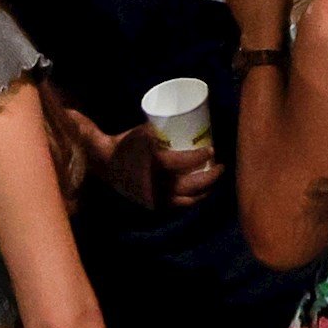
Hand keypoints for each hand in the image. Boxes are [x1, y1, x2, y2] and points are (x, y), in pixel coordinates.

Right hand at [102, 121, 223, 209]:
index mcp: (156, 164)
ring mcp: (156, 198)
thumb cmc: (126, 144)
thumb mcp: (143, 131)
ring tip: (214, 181)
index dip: (202, 157)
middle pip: (192, 184)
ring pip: (188, 199)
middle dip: (211, 177)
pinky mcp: (154, 205)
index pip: (185, 162)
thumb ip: (162, 129)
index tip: (212, 150)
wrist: (106, 165)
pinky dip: (190, 200)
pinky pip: (177, 205)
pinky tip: (199, 194)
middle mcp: (158, 184)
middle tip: (221, 167)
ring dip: (204, 191)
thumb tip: (187, 121)